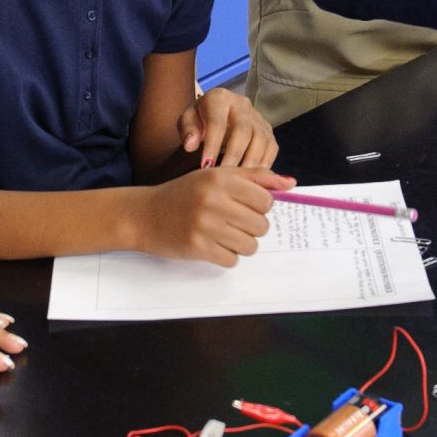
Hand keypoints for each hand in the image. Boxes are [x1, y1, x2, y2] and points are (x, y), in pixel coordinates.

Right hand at [137, 166, 293, 265]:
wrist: (145, 214)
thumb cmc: (185, 194)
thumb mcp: (217, 176)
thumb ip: (255, 177)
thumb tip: (291, 184)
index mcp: (220, 179)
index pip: (266, 201)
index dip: (259, 207)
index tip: (244, 207)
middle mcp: (213, 200)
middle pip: (261, 226)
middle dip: (251, 227)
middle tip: (231, 222)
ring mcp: (205, 226)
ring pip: (250, 246)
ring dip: (241, 244)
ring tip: (223, 234)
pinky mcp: (197, 248)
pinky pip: (232, 260)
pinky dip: (226, 256)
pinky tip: (212, 244)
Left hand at [178, 87, 277, 170]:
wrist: (215, 114)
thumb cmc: (200, 120)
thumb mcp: (188, 121)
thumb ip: (188, 131)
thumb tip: (190, 145)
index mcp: (219, 98)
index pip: (218, 122)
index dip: (213, 144)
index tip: (206, 165)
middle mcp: (242, 104)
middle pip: (243, 130)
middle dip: (234, 154)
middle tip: (224, 174)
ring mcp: (258, 117)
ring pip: (261, 139)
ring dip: (251, 161)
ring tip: (239, 179)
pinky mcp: (268, 130)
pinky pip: (271, 147)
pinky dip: (264, 163)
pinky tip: (253, 177)